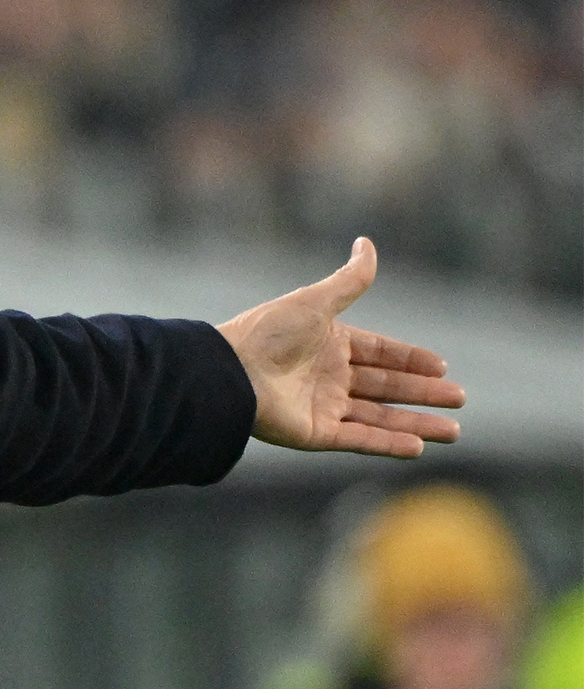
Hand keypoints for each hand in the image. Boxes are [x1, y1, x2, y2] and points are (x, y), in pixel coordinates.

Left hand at [217, 238, 463, 457]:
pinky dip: (389, 443)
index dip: (411, 360)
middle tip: (459, 397)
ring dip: (416, 423)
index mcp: (328, 344)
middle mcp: (328, 376)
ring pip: (379, 416)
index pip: (379, 352)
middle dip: (423, 393)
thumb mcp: (316, 301)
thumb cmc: (268, 332)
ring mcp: (322, 406)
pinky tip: (419, 446)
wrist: (230, 371)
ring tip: (453, 430)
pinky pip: (360, 440)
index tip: (442, 367)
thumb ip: (349, 280)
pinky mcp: (315, 433)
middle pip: (386, 386)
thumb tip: (367, 242)